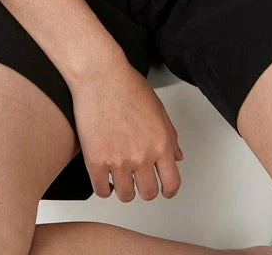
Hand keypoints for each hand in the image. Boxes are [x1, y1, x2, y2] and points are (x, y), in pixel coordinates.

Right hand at [70, 58, 184, 200]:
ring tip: (121, 178)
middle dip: (146, 189)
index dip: (169, 190)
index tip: (164, 189)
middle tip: (140, 181)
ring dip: (125, 189)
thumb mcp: (158, 108)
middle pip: (148, 193)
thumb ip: (170, 136)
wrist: (100, 76)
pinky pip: (101, 190)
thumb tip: (176, 156)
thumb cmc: (127, 85)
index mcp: (160, 144)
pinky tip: (106, 178)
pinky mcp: (95, 162)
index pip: (171, 183)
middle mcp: (141, 156)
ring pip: (126, 195)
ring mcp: (118, 161)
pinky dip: (104, 188)